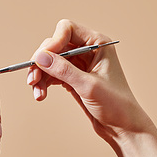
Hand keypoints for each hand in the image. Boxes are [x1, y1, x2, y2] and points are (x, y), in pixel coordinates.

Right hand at [27, 19, 154, 143]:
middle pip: (55, 45)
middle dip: (42, 62)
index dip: (52, 42)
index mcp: (98, 44)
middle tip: (33, 79)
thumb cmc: (116, 105)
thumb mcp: (88, 86)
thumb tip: (40, 57)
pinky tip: (41, 94)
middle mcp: (88, 50)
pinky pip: (52, 74)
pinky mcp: (73, 78)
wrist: (123, 127)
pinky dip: (44, 82)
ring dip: (41, 75)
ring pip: (50, 61)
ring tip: (38, 93)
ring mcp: (80, 64)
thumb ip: (63, 70)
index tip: (42, 59)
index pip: (67, 29)